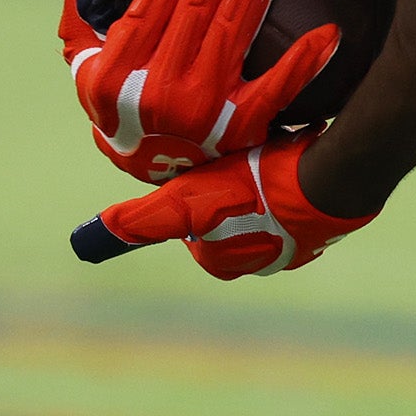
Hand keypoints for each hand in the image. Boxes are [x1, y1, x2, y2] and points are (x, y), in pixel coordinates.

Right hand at [61, 0, 340, 182]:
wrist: (151, 171)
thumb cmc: (121, 111)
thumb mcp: (86, 70)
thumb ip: (80, 21)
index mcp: (119, 71)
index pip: (154, 3)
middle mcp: (159, 88)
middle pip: (197, 7)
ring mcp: (202, 107)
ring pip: (233, 30)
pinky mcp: (239, 125)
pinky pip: (275, 88)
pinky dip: (302, 60)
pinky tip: (326, 30)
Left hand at [67, 140, 376, 278]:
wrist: (331, 183)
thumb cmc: (254, 193)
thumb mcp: (185, 202)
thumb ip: (139, 221)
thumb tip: (84, 240)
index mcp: (223, 264)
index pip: (190, 226)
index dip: (190, 192)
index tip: (201, 166)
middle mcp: (261, 262)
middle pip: (227, 215)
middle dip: (226, 188)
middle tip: (233, 154)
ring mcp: (299, 245)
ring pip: (264, 205)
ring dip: (261, 182)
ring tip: (263, 151)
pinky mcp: (328, 224)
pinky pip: (298, 196)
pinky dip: (292, 178)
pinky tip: (292, 154)